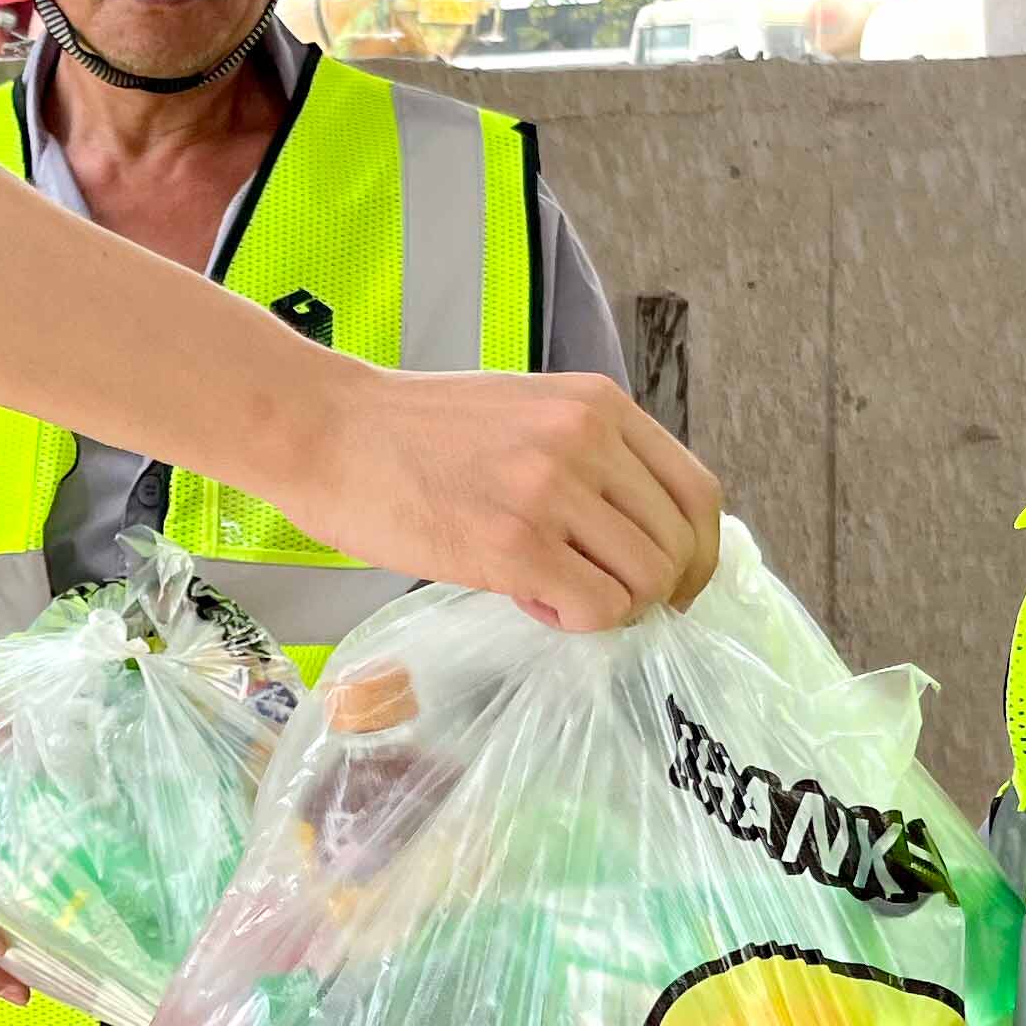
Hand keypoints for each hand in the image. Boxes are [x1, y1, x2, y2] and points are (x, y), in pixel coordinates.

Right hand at [311, 367, 720, 634]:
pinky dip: (576, 620)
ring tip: (553, 592)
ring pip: (645, 582)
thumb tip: (634, 541)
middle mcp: (587, 440)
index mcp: (597, 405)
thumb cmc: (411, 433)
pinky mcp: (514, 543)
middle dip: (656, 592)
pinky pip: (595, 608)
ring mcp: (552, 490)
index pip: (697, 493)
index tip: (674, 584)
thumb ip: (587, 460)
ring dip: (611, 607)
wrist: (327, 431)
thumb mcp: (523, 414)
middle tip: (611, 605)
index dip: (697, 553)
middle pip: (678, 544)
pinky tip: (530, 599)